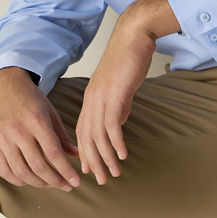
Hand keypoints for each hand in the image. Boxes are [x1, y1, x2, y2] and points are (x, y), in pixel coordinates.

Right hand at [0, 67, 79, 189]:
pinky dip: (19, 180)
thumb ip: (63, 135)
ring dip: (40, 183)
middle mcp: (18, 131)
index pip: (53, 153)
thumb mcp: (50, 112)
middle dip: (56, 181)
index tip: (76, 181)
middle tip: (67, 186)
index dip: (66, 171)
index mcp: (36, 121)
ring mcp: (3, 139)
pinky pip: (5, 171)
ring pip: (22, 172)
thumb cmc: (30, 99)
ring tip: (51, 184)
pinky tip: (31, 180)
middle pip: (39, 166)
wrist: (3, 86)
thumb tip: (77, 155)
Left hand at [75, 0, 179, 184]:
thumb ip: (118, 104)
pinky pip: (112, 125)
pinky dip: (116, 143)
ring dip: (105, 158)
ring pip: (98, 135)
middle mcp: (91, 99)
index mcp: (91, 98)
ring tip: (113, 174)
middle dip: (92, 162)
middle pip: (86, 138)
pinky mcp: (114, 95)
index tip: (89, 169)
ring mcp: (101, 97)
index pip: (82, 131)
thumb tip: (119, 121)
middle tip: (100, 180)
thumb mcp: (120, 87)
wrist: (134, 37)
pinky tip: (122, 155)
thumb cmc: (129, 59)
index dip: (84, 152)